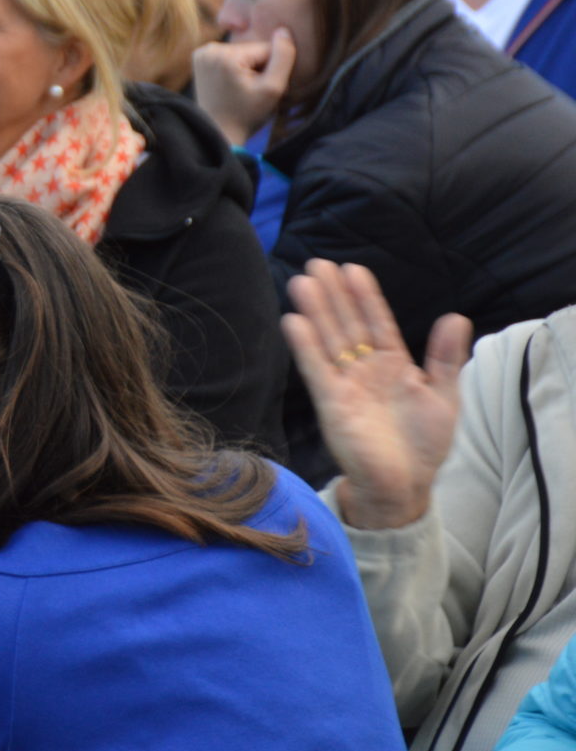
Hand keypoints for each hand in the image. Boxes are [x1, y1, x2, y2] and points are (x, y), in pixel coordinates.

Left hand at [192, 30, 295, 148]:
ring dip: (248, 69)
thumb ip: (284, 57)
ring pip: (243, 53)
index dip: (271, 69)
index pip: (266, 49)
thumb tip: (283, 30)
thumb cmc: (247, 115)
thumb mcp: (273, 88)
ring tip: (241, 90)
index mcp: (225, 54)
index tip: (260, 88)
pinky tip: (231, 85)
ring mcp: (202, 53)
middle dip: (258, 68)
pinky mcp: (199, 59)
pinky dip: (235, 69)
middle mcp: (209, 49)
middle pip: (252, 50)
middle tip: (250, 91)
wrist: (218, 132)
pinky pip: (230, 57)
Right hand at [282, 260, 470, 529]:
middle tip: (317, 264)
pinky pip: (316, 369)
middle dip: (333, 295)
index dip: (365, 296)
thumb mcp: (444, 396)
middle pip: (346, 324)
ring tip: (302, 281)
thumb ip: (445, 358)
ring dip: (315, 311)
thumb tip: (456, 317)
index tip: (353, 269)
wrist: (404, 485)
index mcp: (392, 365)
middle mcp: (364, 369)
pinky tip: (294, 321)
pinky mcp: (331, 403)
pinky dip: (305, 346)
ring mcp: (345, 384)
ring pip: (328, 340)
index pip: (376, 322)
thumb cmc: (424, 444)